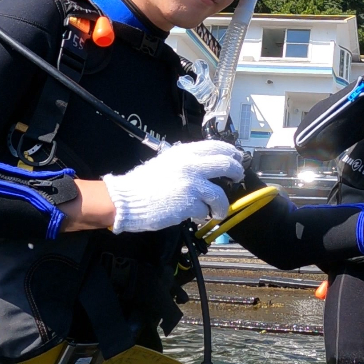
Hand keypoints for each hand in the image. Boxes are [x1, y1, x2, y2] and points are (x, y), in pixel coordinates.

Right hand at [103, 140, 243, 233]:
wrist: (126, 199)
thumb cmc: (142, 183)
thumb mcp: (166, 162)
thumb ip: (186, 161)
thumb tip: (204, 167)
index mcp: (185, 153)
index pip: (217, 146)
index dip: (231, 153)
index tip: (236, 158)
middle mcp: (191, 165)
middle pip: (227, 165)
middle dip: (237, 173)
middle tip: (237, 179)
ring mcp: (191, 184)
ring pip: (220, 195)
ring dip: (222, 206)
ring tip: (218, 212)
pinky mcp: (189, 203)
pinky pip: (205, 211)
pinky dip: (203, 216)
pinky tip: (196, 217)